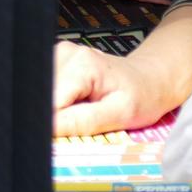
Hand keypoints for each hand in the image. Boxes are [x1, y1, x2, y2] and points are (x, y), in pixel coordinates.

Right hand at [52, 6, 191, 135]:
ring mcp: (61, 55)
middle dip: (53, 116)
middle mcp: (67, 54)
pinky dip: (56, 101)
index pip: (49, 102)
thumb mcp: (120, 115)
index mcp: (81, 66)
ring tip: (80, 110)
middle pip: (42, 94)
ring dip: (53, 108)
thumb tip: (49, 129)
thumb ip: (82, 122)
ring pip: (41, 91)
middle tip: (80, 123)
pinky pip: (46, 86)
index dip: (52, 123)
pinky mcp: (58, 60)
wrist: (149, 79)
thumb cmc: (141, 95)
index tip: (66, 137)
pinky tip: (75, 102)